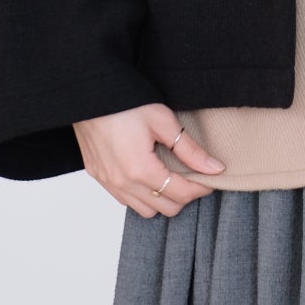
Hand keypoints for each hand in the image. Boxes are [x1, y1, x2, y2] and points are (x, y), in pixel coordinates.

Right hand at [73, 104, 226, 218]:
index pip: (181, 194)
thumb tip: (214, 167)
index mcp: (140, 170)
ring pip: (145, 210)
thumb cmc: (125, 102)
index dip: (202, 187)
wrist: (90, 94)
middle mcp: (122, 183)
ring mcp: (108, 183)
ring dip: (163, 198)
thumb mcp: (163, 121)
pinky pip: (126, 200)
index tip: (212, 176)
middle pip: (166, 208)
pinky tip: (149, 175)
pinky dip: (142, 195)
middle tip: (194, 174)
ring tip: (172, 175)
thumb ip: (189, 149)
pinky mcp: (99, 177)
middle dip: (185, 194)